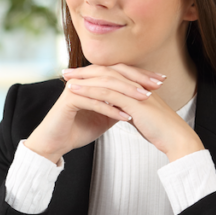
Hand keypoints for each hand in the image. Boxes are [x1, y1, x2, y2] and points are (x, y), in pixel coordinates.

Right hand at [24, 65, 163, 162]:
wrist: (55, 143)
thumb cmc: (77, 130)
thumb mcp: (104, 116)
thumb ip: (118, 105)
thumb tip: (138, 102)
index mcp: (92, 80)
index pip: (119, 71)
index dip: (140, 75)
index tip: (160, 81)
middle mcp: (83, 79)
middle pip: (113, 73)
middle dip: (136, 79)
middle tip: (156, 85)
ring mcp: (75, 88)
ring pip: (105, 85)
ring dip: (126, 92)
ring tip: (144, 99)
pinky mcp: (68, 100)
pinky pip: (93, 101)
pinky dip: (110, 109)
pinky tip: (125, 116)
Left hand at [59, 65, 203, 161]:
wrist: (177, 139)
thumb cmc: (162, 131)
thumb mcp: (143, 117)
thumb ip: (131, 110)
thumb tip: (120, 110)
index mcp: (138, 87)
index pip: (113, 75)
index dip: (95, 74)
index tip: (78, 75)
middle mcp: (136, 85)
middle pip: (106, 72)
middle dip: (84, 71)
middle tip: (66, 72)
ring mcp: (135, 91)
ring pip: (104, 79)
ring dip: (82, 78)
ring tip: (65, 78)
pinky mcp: (133, 101)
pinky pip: (106, 92)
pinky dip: (88, 90)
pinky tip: (74, 91)